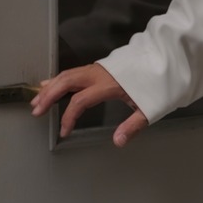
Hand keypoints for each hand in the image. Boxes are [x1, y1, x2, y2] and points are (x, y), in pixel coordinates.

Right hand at [30, 64, 147, 146]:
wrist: (167, 61)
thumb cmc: (158, 85)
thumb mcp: (150, 108)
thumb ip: (133, 125)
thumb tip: (118, 142)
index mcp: (109, 84)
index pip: (81, 100)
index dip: (69, 117)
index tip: (64, 131)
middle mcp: (99, 73)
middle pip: (67, 81)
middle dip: (49, 96)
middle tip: (36, 111)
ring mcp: (98, 68)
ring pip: (67, 74)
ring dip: (50, 87)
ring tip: (36, 100)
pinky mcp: (99, 67)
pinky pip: (73, 72)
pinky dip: (59, 79)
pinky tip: (50, 85)